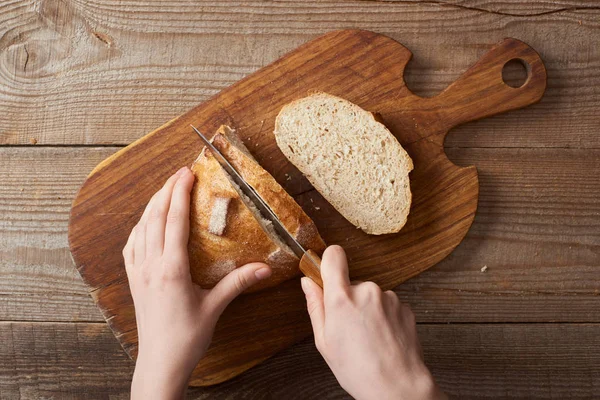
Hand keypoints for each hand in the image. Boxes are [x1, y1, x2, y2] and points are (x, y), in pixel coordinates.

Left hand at [123, 166, 271, 399]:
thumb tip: (264, 267)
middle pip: (155, 217)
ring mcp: (139, 271)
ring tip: (165, 189)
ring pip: (141, 228)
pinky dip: (140, 226)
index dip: (180, 194)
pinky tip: (146, 223)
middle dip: (166, 191)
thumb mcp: (215, 307)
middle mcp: (151, 265)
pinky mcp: (134, 280)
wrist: (160, 363)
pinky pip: (132, 245)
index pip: (174, 221)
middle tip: (180, 173)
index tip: (187, 174)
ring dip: (152, 205)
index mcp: (171, 269)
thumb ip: (238, 283)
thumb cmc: (187, 337)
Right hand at [301, 245, 445, 399]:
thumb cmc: (357, 369)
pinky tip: (382, 338)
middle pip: (352, 282)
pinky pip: (387, 305)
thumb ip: (315, 306)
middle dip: (348, 299)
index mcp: (342, 298)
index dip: (328, 260)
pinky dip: (383, 317)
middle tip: (349, 328)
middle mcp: (367, 291)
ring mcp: (389, 298)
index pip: (334, 255)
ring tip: (368, 338)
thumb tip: (307, 283)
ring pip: (370, 295)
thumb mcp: (324, 341)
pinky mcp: (405, 306)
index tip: (326, 271)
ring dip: (368, 309)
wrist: (397, 386)